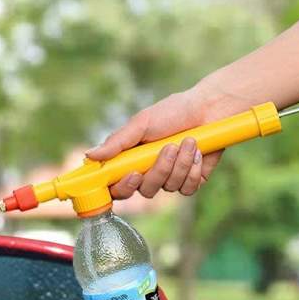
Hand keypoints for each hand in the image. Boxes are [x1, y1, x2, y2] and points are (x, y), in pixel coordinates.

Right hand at [86, 85, 229, 199]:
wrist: (209, 109)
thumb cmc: (172, 112)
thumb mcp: (141, 123)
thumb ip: (117, 142)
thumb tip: (89, 156)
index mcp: (132, 162)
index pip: (118, 188)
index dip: (123, 188)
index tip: (133, 174)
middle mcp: (149, 174)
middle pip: (145, 190)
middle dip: (160, 170)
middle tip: (169, 148)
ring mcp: (170, 180)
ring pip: (169, 188)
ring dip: (181, 164)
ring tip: (189, 141)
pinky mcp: (191, 182)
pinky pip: (188, 189)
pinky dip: (194, 170)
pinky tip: (199, 152)